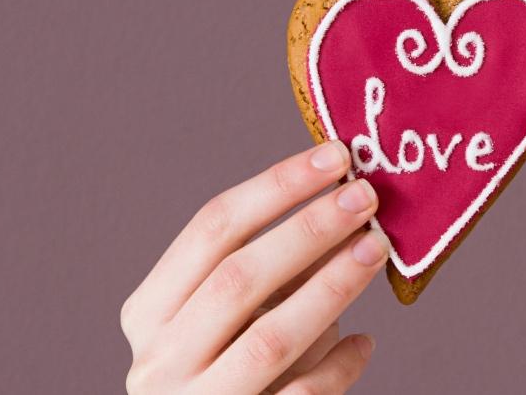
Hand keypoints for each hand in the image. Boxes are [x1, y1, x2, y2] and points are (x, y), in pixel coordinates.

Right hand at [120, 140, 390, 393]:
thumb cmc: (228, 370)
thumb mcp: (234, 316)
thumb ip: (276, 270)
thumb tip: (344, 200)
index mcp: (149, 312)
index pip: (211, 230)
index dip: (276, 187)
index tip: (335, 156)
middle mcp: (159, 360)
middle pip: (238, 278)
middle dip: (308, 229)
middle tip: (365, 197)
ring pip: (269, 338)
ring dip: (331, 285)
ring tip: (376, 249)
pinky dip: (338, 365)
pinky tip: (364, 341)